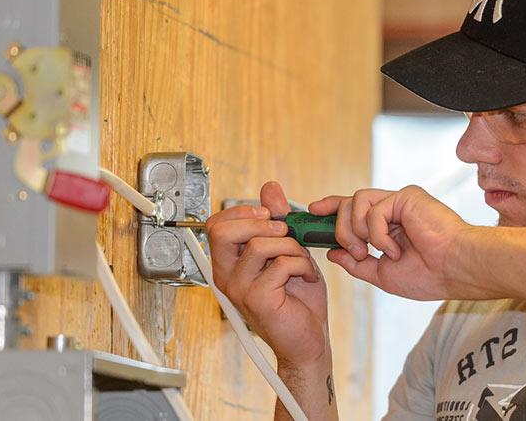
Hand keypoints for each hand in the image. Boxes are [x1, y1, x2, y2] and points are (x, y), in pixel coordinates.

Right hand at [206, 181, 330, 367]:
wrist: (309, 338)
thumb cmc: (298, 299)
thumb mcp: (288, 249)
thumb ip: (276, 220)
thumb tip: (269, 188)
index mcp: (229, 262)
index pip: (216, 224)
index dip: (243, 212)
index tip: (269, 215)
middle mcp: (227, 275)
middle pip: (222, 230)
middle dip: (260, 223)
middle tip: (284, 233)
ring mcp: (239, 289)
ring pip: (259, 244)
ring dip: (291, 247)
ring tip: (301, 262)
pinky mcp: (257, 299)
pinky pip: (280, 264)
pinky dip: (302, 265)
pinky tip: (307, 277)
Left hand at [309, 185, 487, 300]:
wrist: (457, 270)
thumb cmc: (430, 275)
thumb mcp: (383, 274)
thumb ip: (357, 263)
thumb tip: (332, 253)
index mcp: (389, 224)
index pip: (353, 208)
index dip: (332, 207)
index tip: (314, 211)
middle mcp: (393, 208)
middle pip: (348, 204)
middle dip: (340, 230)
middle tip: (355, 252)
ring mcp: (399, 200)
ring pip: (356, 201)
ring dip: (356, 231)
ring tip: (371, 251)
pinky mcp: (406, 196)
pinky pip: (374, 209)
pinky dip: (377, 234)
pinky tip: (394, 249)